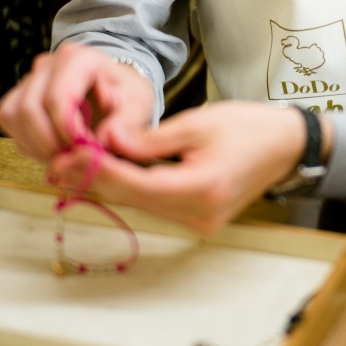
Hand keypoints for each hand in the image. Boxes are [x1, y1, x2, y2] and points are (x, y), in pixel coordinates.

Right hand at [0, 44, 155, 161]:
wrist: (115, 92)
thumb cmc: (126, 96)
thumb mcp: (138, 107)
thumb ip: (126, 123)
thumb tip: (103, 140)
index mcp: (78, 58)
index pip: (58, 99)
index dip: (67, 133)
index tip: (87, 151)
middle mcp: (47, 64)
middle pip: (29, 109)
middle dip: (50, 144)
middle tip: (74, 160)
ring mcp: (28, 78)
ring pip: (13, 116)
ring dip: (36, 146)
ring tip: (65, 155)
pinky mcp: (16, 95)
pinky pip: (7, 120)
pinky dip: (27, 142)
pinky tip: (51, 149)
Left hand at [45, 102, 327, 235]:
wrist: (286, 146)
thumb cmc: (248, 127)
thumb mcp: (196, 123)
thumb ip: (148, 139)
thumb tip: (106, 142)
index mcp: (200, 189)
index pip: (134, 183)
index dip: (97, 169)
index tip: (67, 154)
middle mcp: (199, 215)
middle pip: (133, 199)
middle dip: (96, 178)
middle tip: (59, 162)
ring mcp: (201, 223)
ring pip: (142, 204)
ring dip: (112, 184)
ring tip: (78, 163)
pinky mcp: (200, 220)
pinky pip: (157, 205)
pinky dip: (135, 188)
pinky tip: (113, 170)